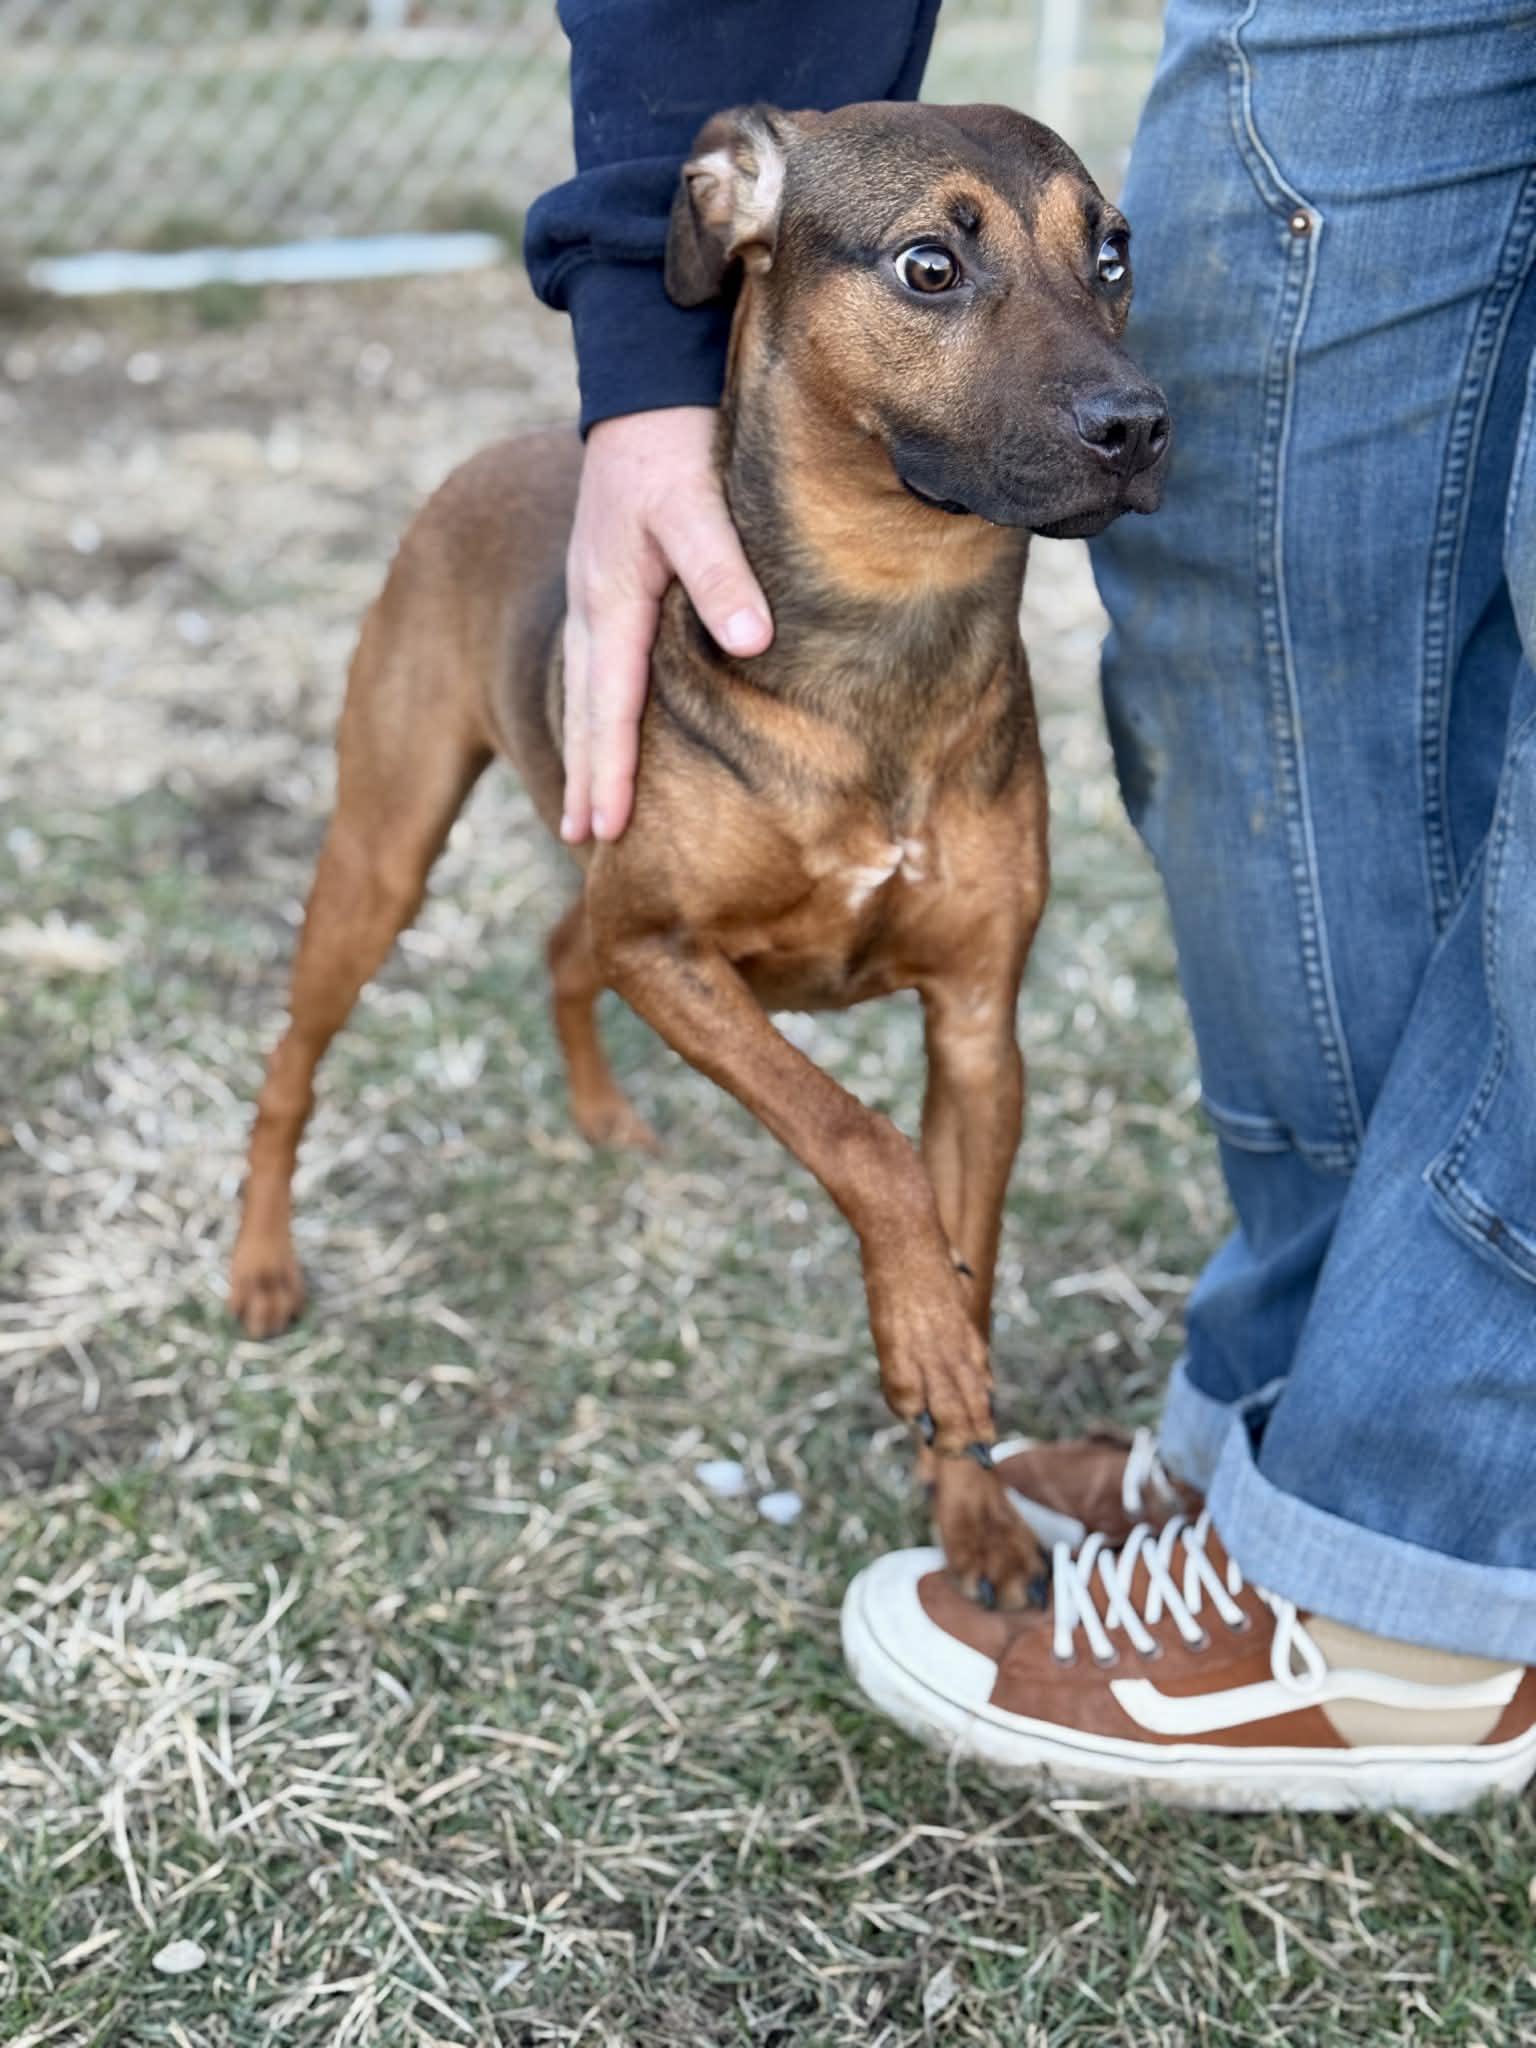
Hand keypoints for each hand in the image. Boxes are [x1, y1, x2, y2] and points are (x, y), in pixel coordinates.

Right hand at [560, 406, 772, 842]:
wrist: (643, 376)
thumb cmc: (675, 440)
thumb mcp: (700, 500)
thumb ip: (724, 572)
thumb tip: (752, 643)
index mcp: (611, 598)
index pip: (609, 704)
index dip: (609, 769)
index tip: (605, 829)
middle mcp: (591, 603)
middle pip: (584, 709)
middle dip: (585, 777)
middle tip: (580, 843)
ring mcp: (592, 591)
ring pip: (583, 689)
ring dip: (583, 751)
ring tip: (582, 810)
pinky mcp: (604, 577)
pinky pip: (595, 662)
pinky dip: (593, 709)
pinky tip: (604, 730)